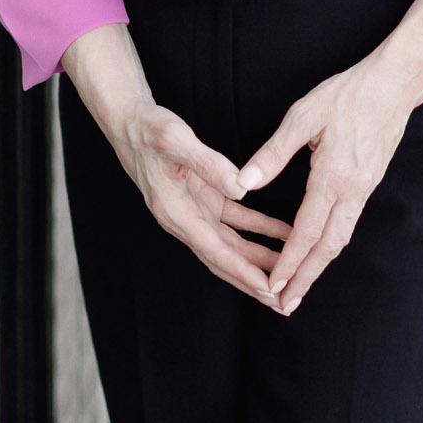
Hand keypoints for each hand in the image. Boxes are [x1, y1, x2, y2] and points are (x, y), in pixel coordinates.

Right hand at [62, 22, 290, 308]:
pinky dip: (260, 230)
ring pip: (233, 245)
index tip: (268, 289)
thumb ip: (209, 164)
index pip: (216, 251)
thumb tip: (242, 189)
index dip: (243, 272)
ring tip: (291, 274)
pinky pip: (237, 222)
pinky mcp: (205, 199)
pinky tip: (283, 234)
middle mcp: (186, 220)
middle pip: (225, 259)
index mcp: (176, 213)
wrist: (131, 123)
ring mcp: (196, 212)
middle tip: (285, 300)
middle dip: (254, 281)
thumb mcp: (176, 141)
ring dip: (260, 260)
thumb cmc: (150, 131)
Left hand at [237, 57, 418, 314]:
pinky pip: (347, 224)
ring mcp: (364, 190)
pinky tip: (317, 253)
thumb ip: (273, 153)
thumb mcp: (303, 116)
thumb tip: (244, 182)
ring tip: (299, 288)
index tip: (273, 286)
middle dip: (305, 278)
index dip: (289, 263)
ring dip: (319, 267)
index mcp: (332, 176)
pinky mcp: (369, 184)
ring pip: (340, 239)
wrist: (394, 85)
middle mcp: (352, 190)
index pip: (307, 231)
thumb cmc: (346, 94)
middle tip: (286, 305)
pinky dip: (330, 246)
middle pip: (328, 247)